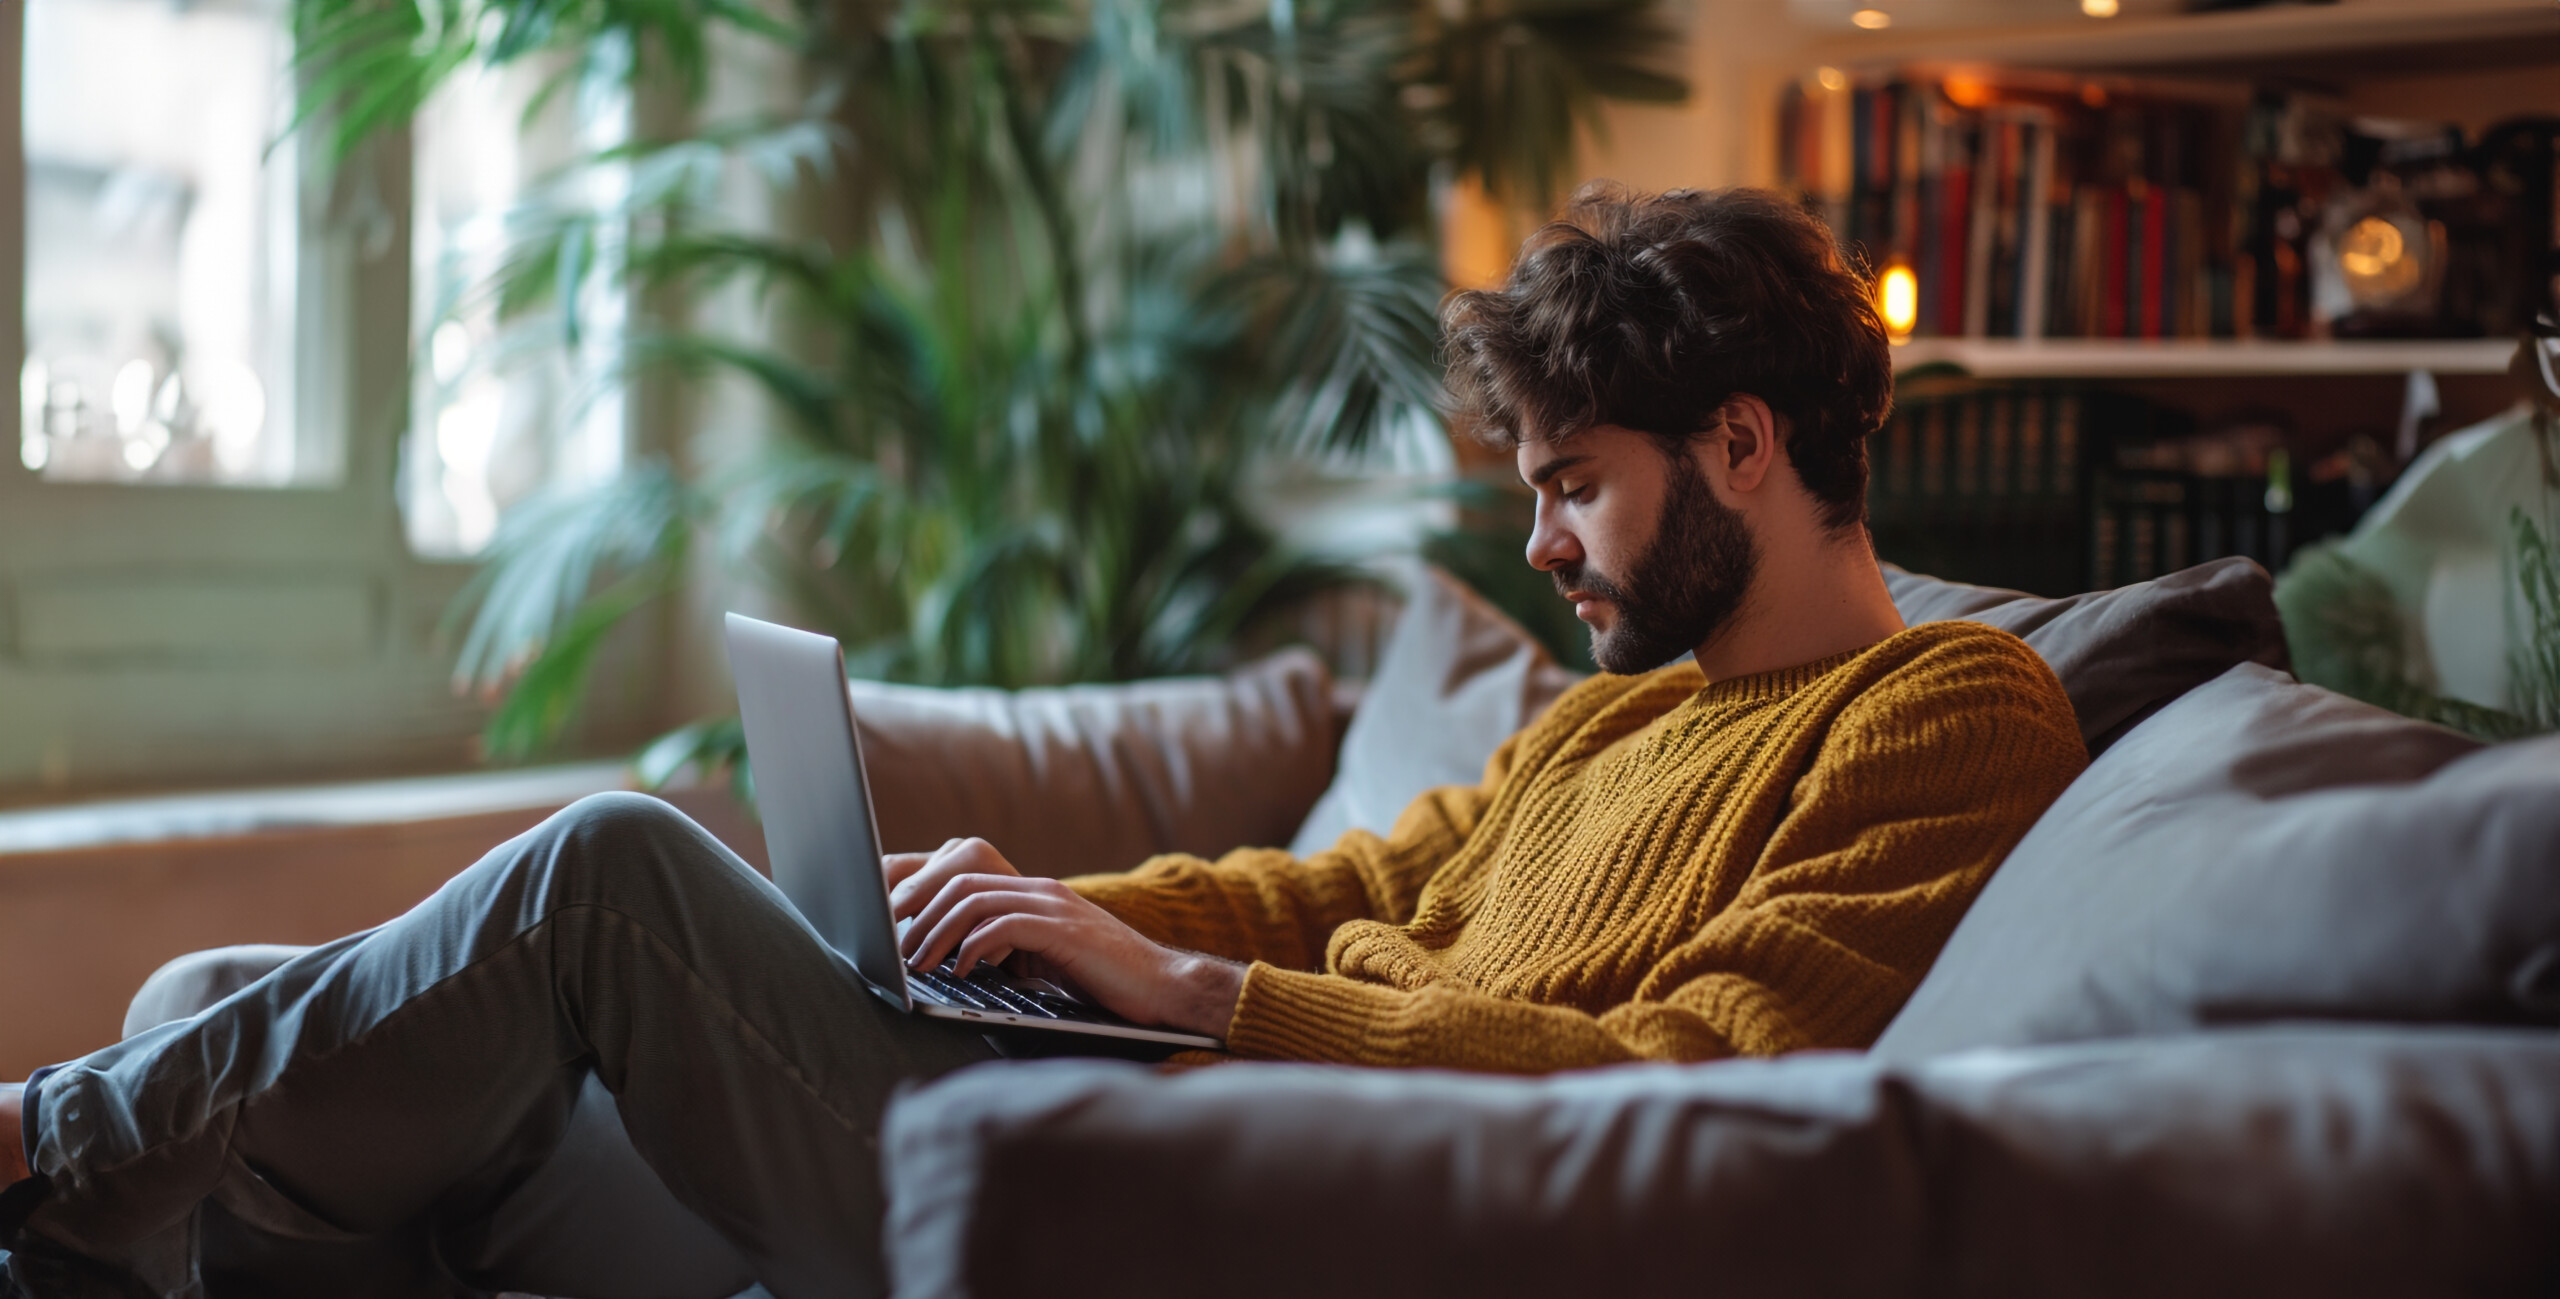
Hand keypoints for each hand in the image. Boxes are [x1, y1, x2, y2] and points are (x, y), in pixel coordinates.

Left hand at [884, 838, 1243, 1037]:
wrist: (1165, 987)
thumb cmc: (1107, 983)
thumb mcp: (1048, 961)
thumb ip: (1011, 950)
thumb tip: (959, 963)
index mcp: (1034, 894)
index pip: (964, 879)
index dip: (925, 900)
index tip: (897, 930)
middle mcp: (1040, 890)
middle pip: (959, 882)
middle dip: (920, 914)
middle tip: (897, 949)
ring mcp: (1053, 906)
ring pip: (974, 901)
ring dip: (938, 933)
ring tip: (920, 963)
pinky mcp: (1063, 930)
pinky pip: (1003, 926)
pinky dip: (973, 947)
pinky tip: (963, 971)